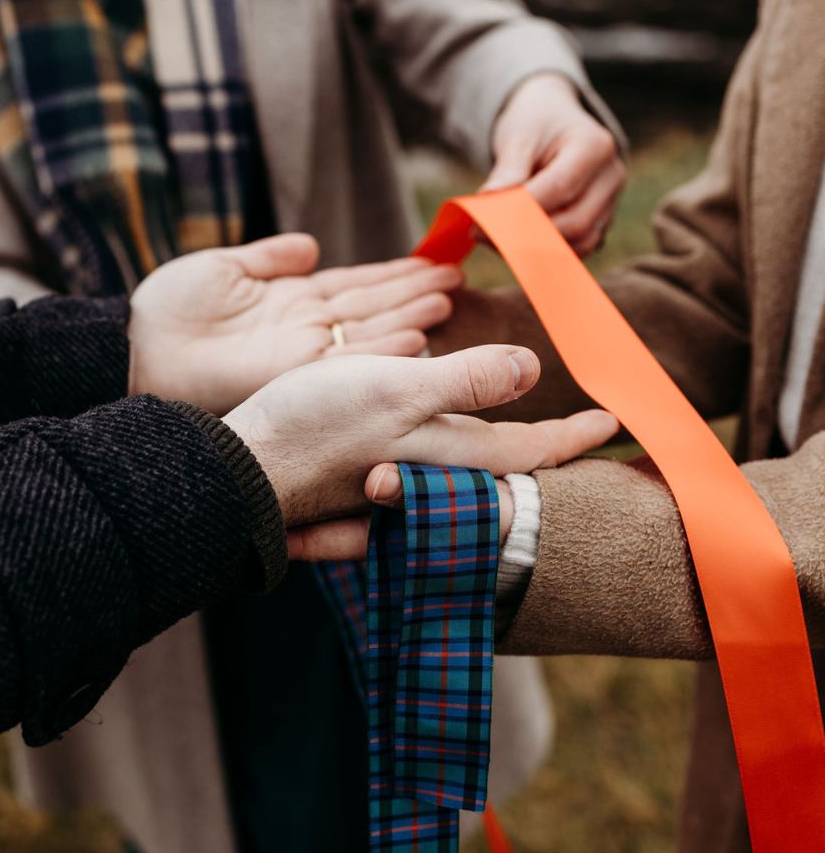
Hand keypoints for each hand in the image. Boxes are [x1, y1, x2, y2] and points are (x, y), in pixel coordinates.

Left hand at [129, 234, 462, 414]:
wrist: (135, 346)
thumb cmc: (168, 308)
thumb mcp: (224, 267)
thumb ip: (271, 257)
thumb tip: (311, 246)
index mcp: (288, 301)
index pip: (353, 285)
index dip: (392, 273)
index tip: (430, 260)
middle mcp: (303, 328)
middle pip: (370, 306)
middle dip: (412, 292)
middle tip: (455, 277)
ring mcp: (302, 352)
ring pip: (369, 333)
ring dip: (408, 317)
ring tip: (445, 299)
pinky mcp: (294, 375)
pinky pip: (349, 362)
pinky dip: (383, 352)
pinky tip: (415, 338)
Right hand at [222, 343, 617, 556]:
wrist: (242, 470)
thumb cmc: (315, 426)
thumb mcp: (396, 390)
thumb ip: (466, 382)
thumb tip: (533, 371)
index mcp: (447, 455)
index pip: (529, 450)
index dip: (574, 435)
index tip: (614, 422)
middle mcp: (430, 478)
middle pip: (505, 469)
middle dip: (548, 454)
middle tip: (582, 439)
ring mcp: (397, 485)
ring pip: (468, 473)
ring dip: (506, 457)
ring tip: (528, 439)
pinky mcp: (364, 484)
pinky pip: (428, 477)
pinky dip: (454, 465)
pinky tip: (447, 455)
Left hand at [486, 73, 625, 255]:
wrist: (553, 120)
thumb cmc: (535, 123)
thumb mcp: (518, 136)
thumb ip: (508, 171)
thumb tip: (488, 204)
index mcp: (595, 146)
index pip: (559, 189)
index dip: (519, 212)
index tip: (480, 224)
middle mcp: (611, 177)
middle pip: (573, 222)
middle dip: (525, 236)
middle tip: (481, 236)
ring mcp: (610, 202)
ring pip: (578, 243)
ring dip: (534, 250)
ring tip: (494, 239)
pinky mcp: (599, 222)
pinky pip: (576, 249)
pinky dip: (545, 254)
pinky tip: (512, 246)